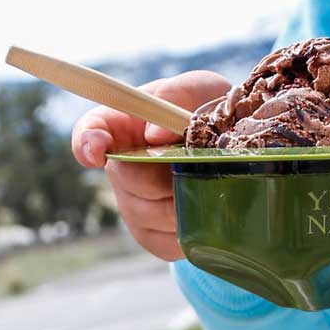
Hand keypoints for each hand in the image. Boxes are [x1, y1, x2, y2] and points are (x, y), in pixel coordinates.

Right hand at [71, 71, 230, 260]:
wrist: (242, 150)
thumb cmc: (213, 112)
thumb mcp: (202, 89)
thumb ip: (179, 95)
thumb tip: (155, 134)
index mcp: (125, 123)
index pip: (90, 131)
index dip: (86, 142)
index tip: (98, 152)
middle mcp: (122, 167)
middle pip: (125, 179)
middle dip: (162, 171)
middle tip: (199, 162)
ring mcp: (135, 204)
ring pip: (148, 212)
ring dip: (184, 198)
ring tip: (214, 181)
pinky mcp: (155, 236)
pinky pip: (166, 240)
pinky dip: (193, 226)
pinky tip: (212, 208)